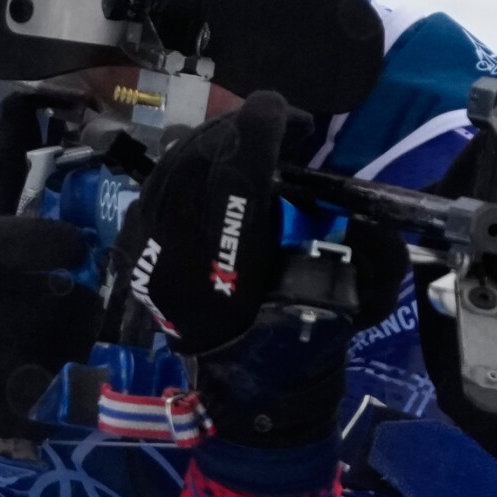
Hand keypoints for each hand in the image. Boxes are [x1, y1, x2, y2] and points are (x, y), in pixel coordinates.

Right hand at [0, 214, 99, 469]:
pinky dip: (54, 408)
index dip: (70, 251)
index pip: (53, 244)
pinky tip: (38, 393)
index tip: (67, 256)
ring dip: (68, 356)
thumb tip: (27, 103)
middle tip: (55, 312)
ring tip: (44, 350)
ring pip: (69, 359)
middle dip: (73, 310)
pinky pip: (48, 413)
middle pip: (74, 309)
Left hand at [116, 91, 405, 447]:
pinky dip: (189, 165)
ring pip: (174, 164)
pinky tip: (217, 166)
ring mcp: (147, 255)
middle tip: (277, 128)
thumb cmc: (305, 340)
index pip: (238, 176)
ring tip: (249, 143)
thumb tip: (346, 190)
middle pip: (201, 159)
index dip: (263, 130)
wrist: (250, 381)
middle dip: (242, 130)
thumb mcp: (352, 297)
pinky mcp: (134, 249)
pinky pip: (157, 184)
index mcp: (232, 275)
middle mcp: (179, 262)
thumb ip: (362, 243)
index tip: (287, 114)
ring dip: (216, 141)